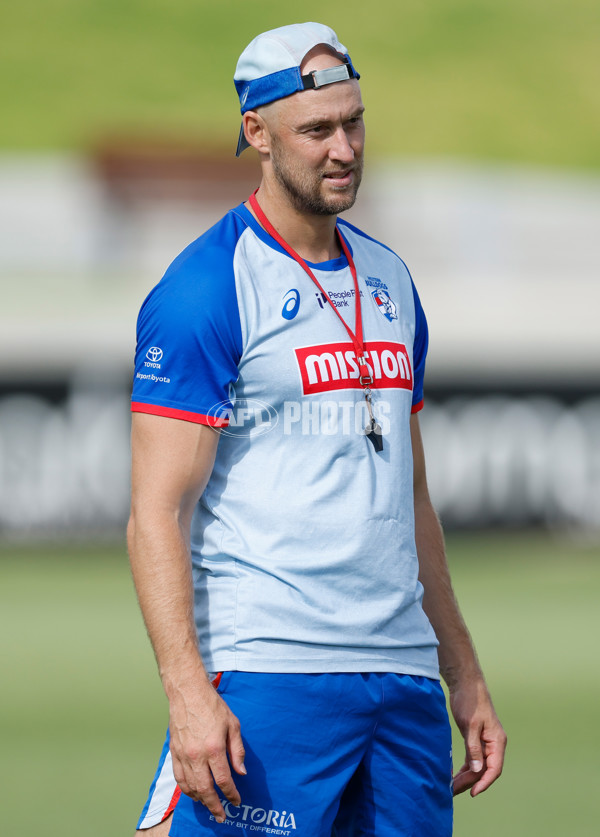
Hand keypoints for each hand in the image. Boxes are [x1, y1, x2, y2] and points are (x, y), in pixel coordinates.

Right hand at [168, 676, 245, 821]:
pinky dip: (186, 790)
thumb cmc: (212, 706)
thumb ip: (237, 751)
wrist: (188, 693)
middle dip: (215, 806)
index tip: (236, 801)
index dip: (231, 794)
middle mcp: (197, 755)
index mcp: (214, 748)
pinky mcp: (174, 752)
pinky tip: (193, 793)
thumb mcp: (233, 724)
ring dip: (200, 800)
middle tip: (222, 816)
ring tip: (209, 807)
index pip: (224, 780)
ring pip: (191, 787)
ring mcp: (183, 755)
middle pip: (205, 789)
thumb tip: (241, 772)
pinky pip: (179, 778)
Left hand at [449, 676, 506, 796]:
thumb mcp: (470, 725)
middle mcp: (494, 744)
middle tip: (452, 791)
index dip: (484, 783)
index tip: (473, 793)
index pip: (494, 769)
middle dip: (470, 782)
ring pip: (478, 766)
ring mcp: (486, 742)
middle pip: (484, 769)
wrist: (465, 683)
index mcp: (497, 741)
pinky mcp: (476, 739)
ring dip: (466, 777)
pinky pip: (473, 758)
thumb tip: (477, 770)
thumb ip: (473, 748)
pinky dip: (465, 767)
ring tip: (451, 786)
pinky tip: (455, 774)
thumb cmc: (469, 701)